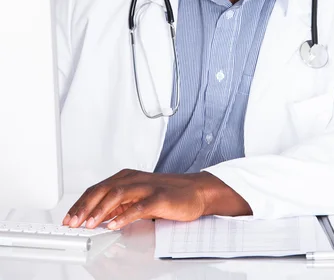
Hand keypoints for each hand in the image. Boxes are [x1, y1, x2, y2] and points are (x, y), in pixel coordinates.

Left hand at [62, 169, 251, 229]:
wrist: (195, 191)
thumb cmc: (167, 195)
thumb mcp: (137, 199)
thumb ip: (119, 205)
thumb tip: (97, 218)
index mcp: (126, 178)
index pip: (97, 189)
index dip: (80, 203)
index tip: (68, 218)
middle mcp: (134, 179)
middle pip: (103, 189)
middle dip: (84, 207)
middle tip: (72, 222)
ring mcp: (146, 186)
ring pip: (117, 195)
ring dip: (100, 211)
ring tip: (88, 224)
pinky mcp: (159, 197)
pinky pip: (139, 206)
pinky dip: (124, 216)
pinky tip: (114, 225)